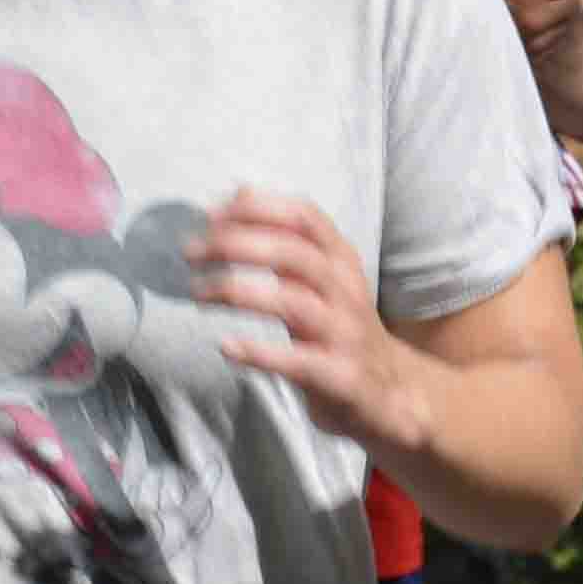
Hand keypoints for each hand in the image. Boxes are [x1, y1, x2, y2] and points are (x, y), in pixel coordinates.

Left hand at [194, 187, 416, 452]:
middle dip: (236, 245)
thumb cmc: (338, 327)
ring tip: (198, 293)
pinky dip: (258, 352)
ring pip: (292, 302)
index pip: (303, 216)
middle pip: (292, 252)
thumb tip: (240, 192)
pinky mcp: (339, 375)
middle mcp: (346, 289)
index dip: (256, 209)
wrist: (392, 392)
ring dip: (238, 292)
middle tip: (190, 252)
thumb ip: (285, 241)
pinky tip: (226, 346)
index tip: (209, 216)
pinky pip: (296, 361)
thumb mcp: (320, 278)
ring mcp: (345, 331)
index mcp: (340, 259)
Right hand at [483, 0, 582, 56]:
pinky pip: (554, 43)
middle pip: (572, 2)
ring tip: (534, 6)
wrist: (447, 9)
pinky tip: (530, 24)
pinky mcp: (526, 58)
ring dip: (557, 14)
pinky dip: (548, 33)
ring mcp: (529, 42)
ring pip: (566, 24)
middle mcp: (530, 20)